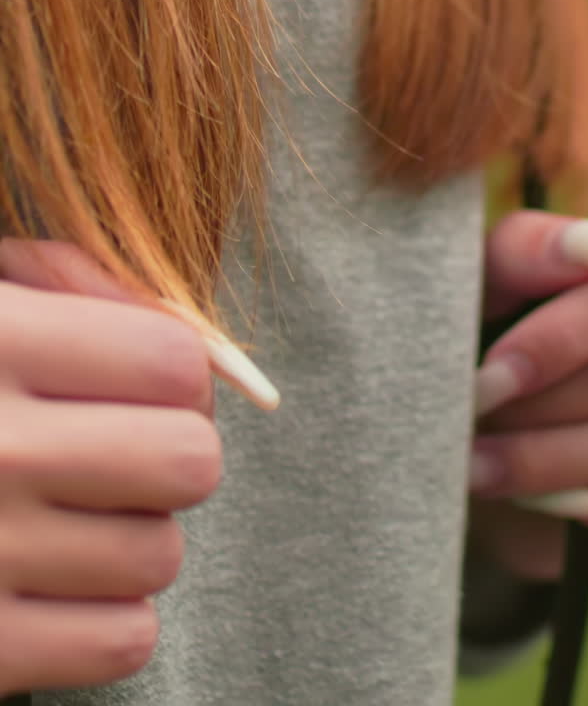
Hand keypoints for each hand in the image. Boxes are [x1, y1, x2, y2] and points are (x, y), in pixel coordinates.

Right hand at [0, 238, 220, 693]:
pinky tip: (54, 578)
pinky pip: (123, 640)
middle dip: (168, 450)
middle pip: (188, 461)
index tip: (141, 380)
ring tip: (68, 511)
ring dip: (133, 532)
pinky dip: (108, 613)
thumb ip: (70, 282)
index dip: (176, 370)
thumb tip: (199, 345)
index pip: (176, 363)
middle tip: (118, 450)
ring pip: (161, 553)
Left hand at [469, 211, 587, 580]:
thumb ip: (526, 250)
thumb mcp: (492, 282)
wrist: (504, 431)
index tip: (489, 373)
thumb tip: (571, 246)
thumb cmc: (497, 332)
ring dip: (560, 462)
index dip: (561, 334)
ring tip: (484, 468)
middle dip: (543, 407)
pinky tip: (554, 503)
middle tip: (475, 427)